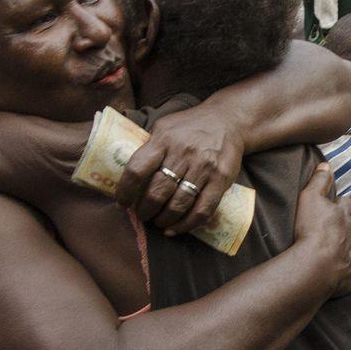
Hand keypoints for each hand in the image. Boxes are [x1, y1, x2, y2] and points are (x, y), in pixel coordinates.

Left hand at [115, 106, 242, 234]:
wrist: (227, 120)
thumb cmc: (189, 127)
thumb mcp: (164, 127)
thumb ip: (149, 148)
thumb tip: (128, 176)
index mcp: (163, 140)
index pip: (137, 169)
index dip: (125, 191)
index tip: (122, 203)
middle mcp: (183, 153)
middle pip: (158, 191)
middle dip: (145, 210)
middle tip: (142, 215)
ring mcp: (204, 167)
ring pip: (179, 204)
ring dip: (164, 219)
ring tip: (158, 222)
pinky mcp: (221, 179)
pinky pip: (202, 210)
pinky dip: (186, 225)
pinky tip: (175, 229)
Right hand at [294, 164, 350, 297]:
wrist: (316, 265)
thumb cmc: (310, 231)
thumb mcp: (310, 198)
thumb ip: (319, 181)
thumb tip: (326, 164)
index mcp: (343, 216)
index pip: (345, 204)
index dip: (340, 204)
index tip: (335, 206)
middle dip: (346, 230)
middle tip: (334, 234)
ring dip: (349, 253)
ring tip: (337, 258)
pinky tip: (349, 281)